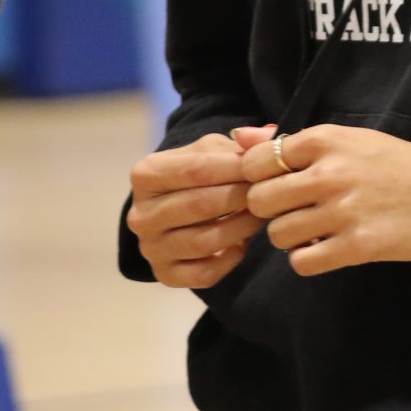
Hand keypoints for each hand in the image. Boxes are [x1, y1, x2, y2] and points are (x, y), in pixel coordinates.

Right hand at [127, 125, 275, 287]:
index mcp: (145, 174)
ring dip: (242, 228)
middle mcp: (140, 214)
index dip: (237, 168)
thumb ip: (243, 142)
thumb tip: (263, 135)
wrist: (181, 204)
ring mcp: (150, 248)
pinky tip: (243, 243)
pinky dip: (230, 260)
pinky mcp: (165, 275)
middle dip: (242, 198)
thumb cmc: (203, 170)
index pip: (196, 169)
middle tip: (271, 193)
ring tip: (262, 214)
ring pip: (204, 241)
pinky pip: (204, 274)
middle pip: (201, 205)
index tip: (265, 168)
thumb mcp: (217, 149)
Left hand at [238, 124, 410, 276]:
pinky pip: (302, 263)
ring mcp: (344, 210)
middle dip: (271, 210)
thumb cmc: (397, 164)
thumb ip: (292, 142)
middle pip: (260, 200)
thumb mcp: (349, 140)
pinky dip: (309, 259)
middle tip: (297, 210)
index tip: (278, 184)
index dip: (259, 177)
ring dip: (292, 237)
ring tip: (318, 229)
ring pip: (278, 234)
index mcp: (327, 140)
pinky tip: (329, 247)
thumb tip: (237, 138)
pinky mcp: (357, 246)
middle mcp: (331, 172)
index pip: (256, 161)